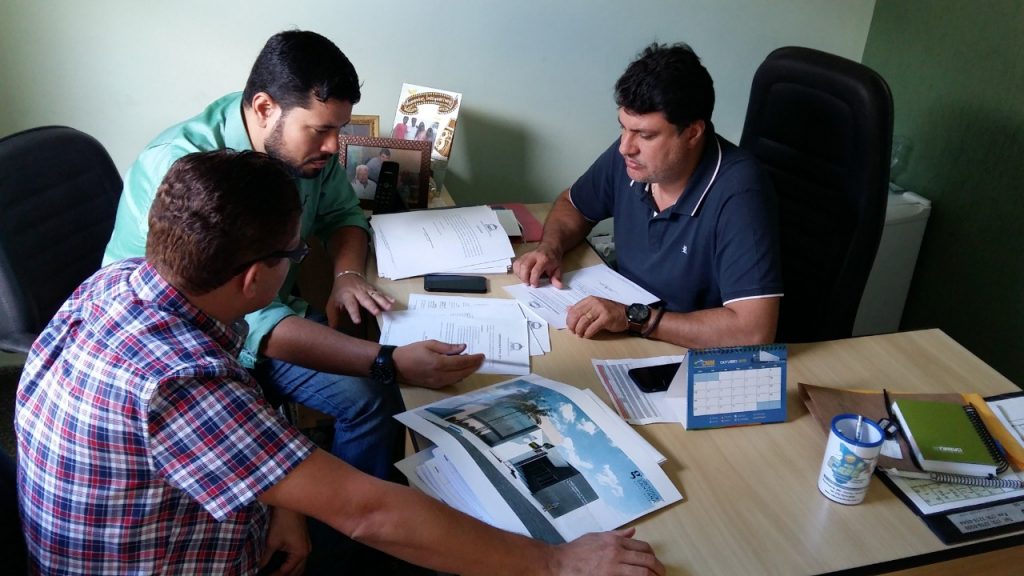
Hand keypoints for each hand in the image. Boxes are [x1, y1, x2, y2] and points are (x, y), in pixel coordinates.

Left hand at [260, 507, 309, 575]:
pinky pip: (301, 559)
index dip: (275, 575)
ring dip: (291, 572)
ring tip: (278, 574)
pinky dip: (293, 564)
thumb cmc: (282, 522)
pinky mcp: (305, 541)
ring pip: (301, 566)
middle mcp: (306, 552)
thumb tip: (258, 567)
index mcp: (300, 553)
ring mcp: (307, 546)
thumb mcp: (272, 541)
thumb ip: (265, 557)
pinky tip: (285, 565)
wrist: (290, 505)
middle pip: (297, 572)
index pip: (286, 571)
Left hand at [327, 272, 394, 327]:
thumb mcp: (332, 303)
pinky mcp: (372, 289)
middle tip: (377, 312)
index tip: (358, 321)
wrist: (347, 275)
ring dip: (383, 301)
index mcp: (346, 296)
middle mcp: (357, 292)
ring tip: (389, 307)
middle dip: (371, 305)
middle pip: (365, 299)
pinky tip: (392, 301)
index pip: (350, 304)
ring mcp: (366, 290)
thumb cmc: (339, 292)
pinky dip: (387, 297)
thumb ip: (333, 316)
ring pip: (375, 295)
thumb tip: (332, 329)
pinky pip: (380, 293)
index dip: (354, 313)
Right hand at [393, 340, 484, 388]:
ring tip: (474, 363)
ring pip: (459, 378)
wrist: (396, 366)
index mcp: (440, 363)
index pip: (462, 362)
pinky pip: (452, 381)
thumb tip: (463, 347)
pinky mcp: (435, 385)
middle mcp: (441, 375)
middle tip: (481, 360)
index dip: (474, 359)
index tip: (482, 355)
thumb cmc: (412, 352)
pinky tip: (462, 369)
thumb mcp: (429, 344)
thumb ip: (447, 347)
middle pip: (463, 372)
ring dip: (468, 371)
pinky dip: (460, 375)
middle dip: (474, 366)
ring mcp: (438, 382)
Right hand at [513, 244, 563, 287]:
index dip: (534, 279)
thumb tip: (558, 286)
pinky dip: (517, 271)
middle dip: (524, 278)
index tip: (535, 285)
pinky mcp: (522, 256)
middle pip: (524, 266)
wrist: (550, 247)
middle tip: (528, 284)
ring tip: (525, 280)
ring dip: (520, 275)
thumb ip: (557, 278)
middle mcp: (534, 256)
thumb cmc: (553, 259)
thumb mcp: (558, 268)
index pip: (536, 270)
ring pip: (518, 265)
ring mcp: (527, 255)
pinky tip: (521, 275)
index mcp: (544, 259)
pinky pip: (516, 263)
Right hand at [549, 528, 664, 575]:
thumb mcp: (596, 537)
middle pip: (646, 559)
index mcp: (614, 541)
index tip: (654, 561)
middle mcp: (616, 552)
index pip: (642, 547)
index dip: (652, 555)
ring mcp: (613, 567)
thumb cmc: (576, 550)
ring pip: (643, 572)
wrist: (560, 563)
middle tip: (662, 573)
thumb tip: (632, 532)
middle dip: (658, 568)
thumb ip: (616, 535)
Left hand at [566, 296, 626, 338]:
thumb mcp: (594, 307)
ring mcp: (601, 310)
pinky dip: (588, 333)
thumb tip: (567, 309)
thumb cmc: (610, 311)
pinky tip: (587, 336)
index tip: (569, 326)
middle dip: (573, 325)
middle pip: (577, 315)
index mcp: (590, 300)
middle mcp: (594, 303)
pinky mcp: (606, 318)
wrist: (626, 314)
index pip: (574, 309)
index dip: (569, 319)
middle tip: (574, 332)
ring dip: (580, 331)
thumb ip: (582, 308)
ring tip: (580, 335)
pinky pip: (592, 328)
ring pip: (583, 322)